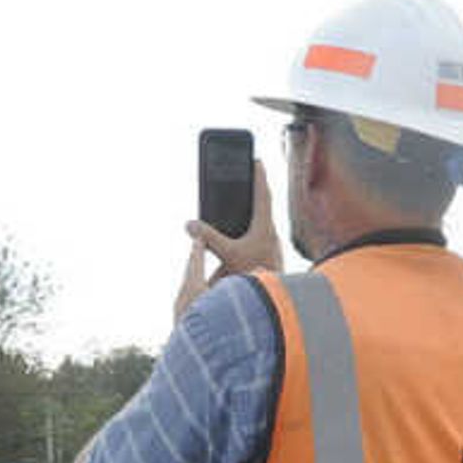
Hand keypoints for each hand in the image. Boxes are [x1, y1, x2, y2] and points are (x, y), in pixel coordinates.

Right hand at [173, 159, 282, 322]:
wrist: (272, 303)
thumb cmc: (254, 277)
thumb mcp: (228, 255)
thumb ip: (208, 238)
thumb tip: (189, 225)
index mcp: (265, 227)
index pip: (263, 195)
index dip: (259, 176)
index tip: (257, 159)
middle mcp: (271, 234)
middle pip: (264, 205)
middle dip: (257, 189)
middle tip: (252, 174)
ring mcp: (271, 246)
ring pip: (262, 221)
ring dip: (255, 209)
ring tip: (247, 199)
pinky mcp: (268, 257)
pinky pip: (259, 235)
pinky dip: (250, 227)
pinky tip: (242, 233)